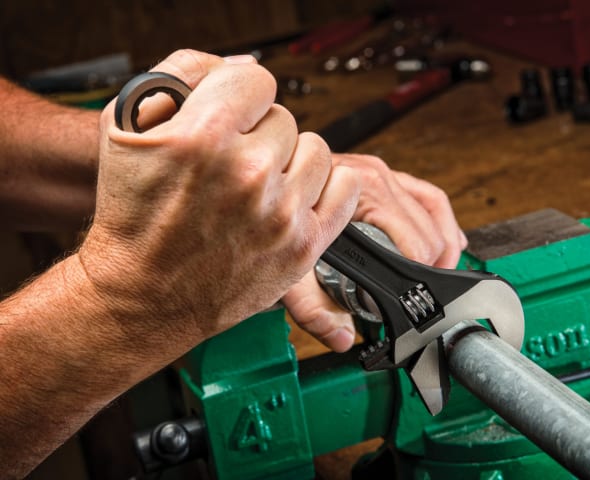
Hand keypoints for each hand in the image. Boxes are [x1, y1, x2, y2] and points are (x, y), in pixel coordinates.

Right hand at [77, 50, 359, 349]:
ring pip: (316, 150)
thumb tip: (243, 67)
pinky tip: (298, 194)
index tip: (230, 120)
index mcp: (203, 137)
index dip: (239, 98)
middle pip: (284, 119)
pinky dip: (328, 185)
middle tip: (233, 166)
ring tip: (262, 185)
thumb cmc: (132, 211)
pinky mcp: (303, 246)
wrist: (146, 292)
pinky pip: (347, 187)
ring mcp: (281, 214)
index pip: (257, 81)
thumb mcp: (125, 125)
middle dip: (259, 135)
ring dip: (291, 161)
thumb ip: (183, 75)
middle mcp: (248, 174)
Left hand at [283, 153, 466, 351]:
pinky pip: (428, 198)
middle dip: (431, 267)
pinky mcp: (385, 176)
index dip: (416, 280)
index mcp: (361, 196)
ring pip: (434, 211)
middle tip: (420, 297)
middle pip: (429, 231)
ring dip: (444, 245)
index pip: (415, 245)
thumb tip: (342, 337)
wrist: (265, 190)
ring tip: (438, 275)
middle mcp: (376, 178)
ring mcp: (382, 174)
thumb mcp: (290, 270)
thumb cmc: (275, 222)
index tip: (408, 301)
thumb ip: (312, 309)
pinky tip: (448, 242)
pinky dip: (442, 222)